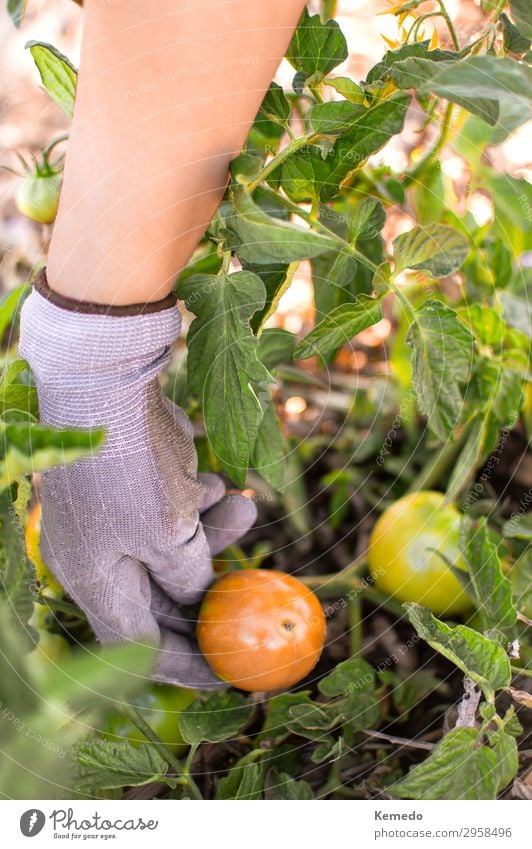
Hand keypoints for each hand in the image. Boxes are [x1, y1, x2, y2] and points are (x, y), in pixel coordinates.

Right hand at [20, 270, 256, 688]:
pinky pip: (171, 508)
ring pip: (174, 546)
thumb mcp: (168, 536)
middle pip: (163, 594)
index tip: (232, 672)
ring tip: (244, 509)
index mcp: (95, 579)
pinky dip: (198, 502)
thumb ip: (189, 579)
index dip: (187, 663)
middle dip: (214, 588)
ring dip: (215, 535)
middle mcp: (99, 553)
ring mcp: (114, 515)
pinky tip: (214, 482)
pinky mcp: (133, 481)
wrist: (106, 375)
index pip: (139, 645)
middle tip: (256, 590)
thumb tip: (201, 603)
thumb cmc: (131, 465)